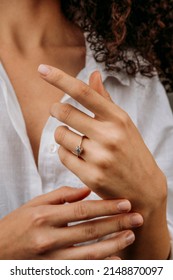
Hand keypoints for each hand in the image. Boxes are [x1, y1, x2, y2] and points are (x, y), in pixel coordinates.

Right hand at [0, 186, 142, 259]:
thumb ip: (60, 196)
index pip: (81, 210)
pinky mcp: (52, 271)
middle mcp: (47, 238)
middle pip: (89, 231)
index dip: (105, 207)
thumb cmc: (16, 225)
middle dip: (116, 224)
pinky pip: (80, 270)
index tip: (124, 203)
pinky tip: (114, 259)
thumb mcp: (34, 204)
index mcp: (43, 216)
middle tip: (136, 218)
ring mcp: (50, 259)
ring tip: (130, 236)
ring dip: (112, 245)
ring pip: (88, 254)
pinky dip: (99, 265)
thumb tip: (86, 191)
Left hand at [38, 65, 166, 215]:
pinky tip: (75, 155)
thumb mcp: (124, 124)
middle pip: (65, 112)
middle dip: (55, 110)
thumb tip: (93, 74)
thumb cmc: (132, 151)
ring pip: (60, 135)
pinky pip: (62, 156)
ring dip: (60, 134)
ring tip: (72, 138)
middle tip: (57, 111)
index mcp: (118, 118)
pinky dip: (64, 153)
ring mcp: (100, 157)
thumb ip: (105, 100)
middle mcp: (109, 136)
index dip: (59, 78)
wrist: (144, 188)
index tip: (41, 69)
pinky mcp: (91, 176)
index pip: (84, 92)